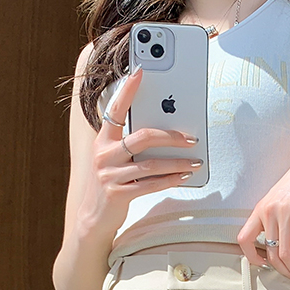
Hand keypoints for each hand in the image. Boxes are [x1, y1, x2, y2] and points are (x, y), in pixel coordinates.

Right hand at [77, 66, 200, 234]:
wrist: (94, 218)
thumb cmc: (111, 183)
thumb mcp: (115, 160)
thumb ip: (131, 146)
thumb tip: (165, 133)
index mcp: (103, 141)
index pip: (115, 109)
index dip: (127, 90)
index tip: (140, 71)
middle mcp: (104, 155)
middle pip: (143, 137)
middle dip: (171, 137)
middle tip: (191, 138)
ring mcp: (110, 175)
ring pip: (151, 164)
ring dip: (177, 162)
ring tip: (195, 161)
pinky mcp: (118, 194)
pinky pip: (151, 185)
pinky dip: (170, 180)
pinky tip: (184, 177)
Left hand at [236, 145, 289, 282]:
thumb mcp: (279, 199)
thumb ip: (272, 218)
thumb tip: (272, 245)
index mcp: (260, 208)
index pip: (244, 239)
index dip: (250, 257)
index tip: (263, 264)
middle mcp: (269, 211)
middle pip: (270, 252)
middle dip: (281, 270)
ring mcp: (285, 212)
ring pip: (284, 253)